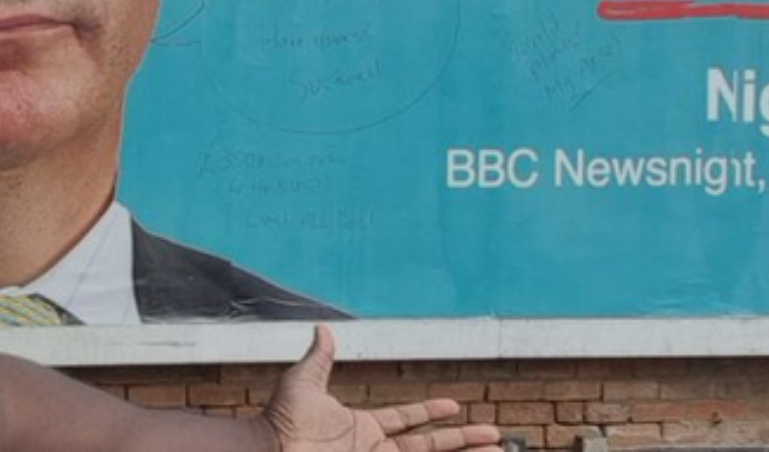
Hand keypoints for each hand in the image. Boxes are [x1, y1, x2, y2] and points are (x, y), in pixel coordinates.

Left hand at [263, 325, 502, 451]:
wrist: (270, 449)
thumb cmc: (280, 420)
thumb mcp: (304, 383)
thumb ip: (319, 358)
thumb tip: (324, 329)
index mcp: (362, 428)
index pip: (405, 421)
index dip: (429, 413)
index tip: (454, 406)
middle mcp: (374, 450)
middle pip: (429, 447)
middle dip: (462, 442)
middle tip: (495, 436)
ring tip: (498, 451)